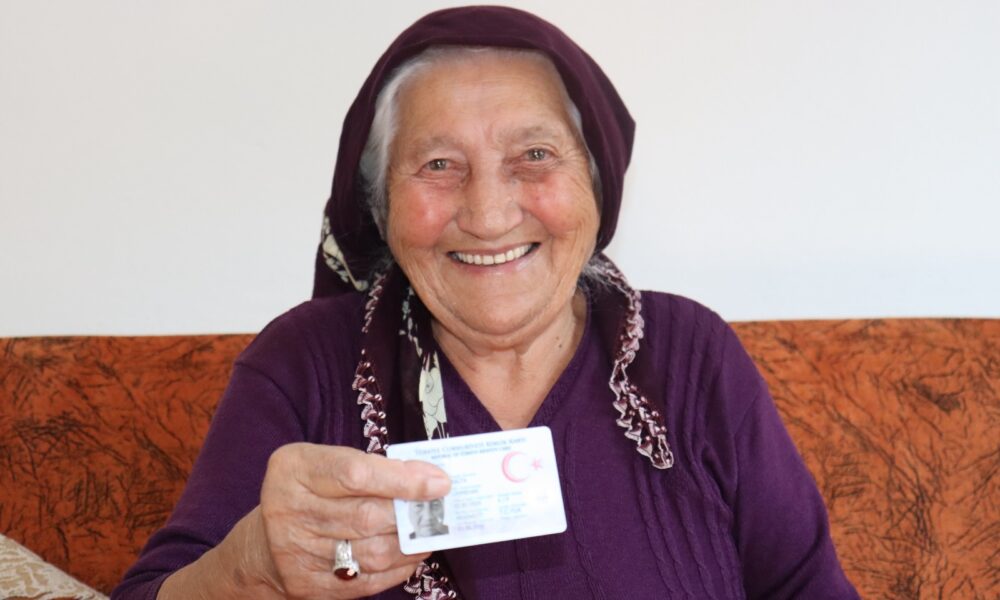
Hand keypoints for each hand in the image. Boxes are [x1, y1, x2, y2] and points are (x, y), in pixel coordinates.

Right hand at [255, 442, 450, 598]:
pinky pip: (366, 580)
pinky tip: (411, 554)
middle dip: (411, 513)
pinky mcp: (308, 585)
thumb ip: (371, 467)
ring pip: (371, 552)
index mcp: (294, 469)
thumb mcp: (326, 465)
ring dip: (410, 543)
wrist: (262, 546)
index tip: (439, 483)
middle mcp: (289, 509)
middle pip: (366, 515)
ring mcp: (295, 552)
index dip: (403, 479)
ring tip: (429, 531)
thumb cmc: (308, 494)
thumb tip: (429, 478)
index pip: (356, 473)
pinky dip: (398, 567)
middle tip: (440, 509)